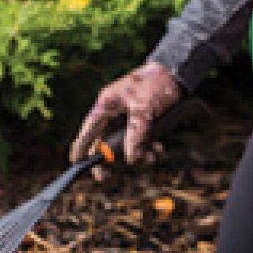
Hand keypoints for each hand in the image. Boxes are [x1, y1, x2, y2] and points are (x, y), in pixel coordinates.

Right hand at [69, 61, 179, 178]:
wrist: (176, 74)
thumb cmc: (156, 84)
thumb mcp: (145, 110)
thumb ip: (136, 134)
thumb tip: (129, 159)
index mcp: (107, 104)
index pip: (88, 129)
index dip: (81, 147)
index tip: (75, 163)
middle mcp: (114, 111)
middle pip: (104, 140)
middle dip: (109, 158)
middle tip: (104, 178)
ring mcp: (127, 116)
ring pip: (125, 142)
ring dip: (137, 152)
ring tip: (151, 157)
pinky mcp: (141, 120)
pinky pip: (139, 139)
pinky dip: (148, 147)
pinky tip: (158, 149)